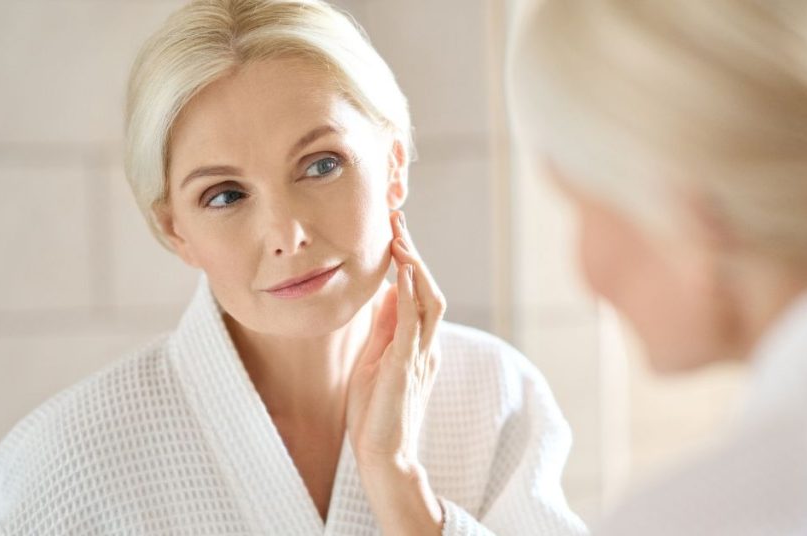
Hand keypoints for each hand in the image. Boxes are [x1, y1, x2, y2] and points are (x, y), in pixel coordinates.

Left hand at [346, 210, 446, 533]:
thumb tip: (389, 292)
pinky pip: (412, 323)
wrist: (382, 455)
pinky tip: (403, 270)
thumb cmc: (376, 414)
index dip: (412, 261)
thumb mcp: (377, 360)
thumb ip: (386, 328)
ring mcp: (420, 356)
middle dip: (415, 253)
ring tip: (400, 238)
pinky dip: (410, 293)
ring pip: (429, 300)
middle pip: (430, 289)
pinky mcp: (405, 366)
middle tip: (398, 221)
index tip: (396, 233)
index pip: (421, 294)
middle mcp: (427, 347)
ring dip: (416, 266)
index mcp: (420, 346)